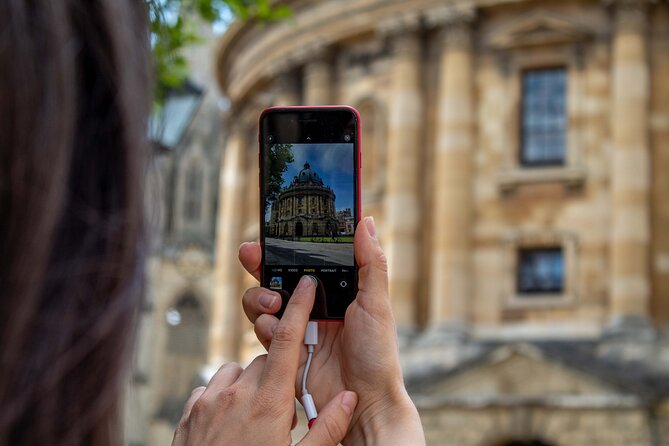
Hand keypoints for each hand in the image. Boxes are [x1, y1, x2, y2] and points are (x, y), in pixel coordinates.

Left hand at [173, 276, 357, 445]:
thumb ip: (327, 430)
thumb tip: (348, 398)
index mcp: (268, 402)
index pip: (287, 341)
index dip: (299, 308)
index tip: (305, 284)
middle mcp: (236, 393)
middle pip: (265, 361)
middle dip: (279, 376)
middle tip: (283, 412)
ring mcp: (209, 401)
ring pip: (237, 372)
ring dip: (250, 386)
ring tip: (256, 420)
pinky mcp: (190, 412)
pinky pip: (212, 388)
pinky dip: (224, 397)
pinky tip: (230, 423)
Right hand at [239, 217, 424, 444]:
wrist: (365, 400)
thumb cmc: (377, 352)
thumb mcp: (377, 303)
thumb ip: (370, 262)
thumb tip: (366, 220)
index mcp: (332, 291)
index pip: (302, 261)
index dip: (284, 247)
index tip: (268, 234)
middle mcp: (310, 307)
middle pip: (274, 277)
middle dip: (258, 264)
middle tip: (252, 256)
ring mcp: (295, 329)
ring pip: (261, 303)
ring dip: (260, 297)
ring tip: (274, 304)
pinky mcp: (284, 352)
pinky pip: (263, 332)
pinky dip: (266, 328)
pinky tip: (277, 331)